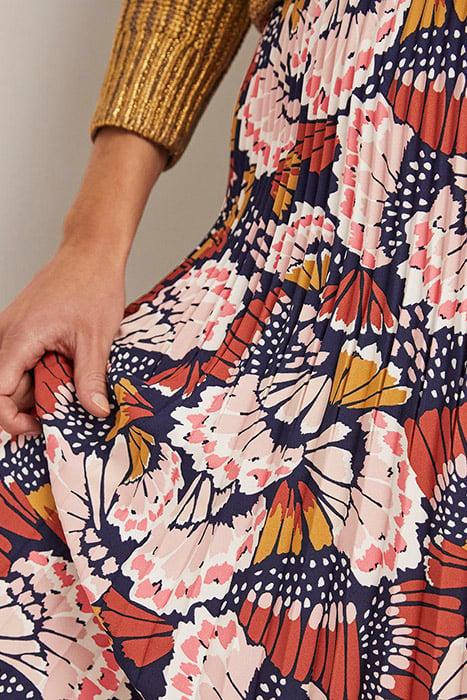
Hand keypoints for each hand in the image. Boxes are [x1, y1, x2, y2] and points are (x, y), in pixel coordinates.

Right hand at [0, 126, 168, 436]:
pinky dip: (37, 374)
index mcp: (19, 338)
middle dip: (27, 407)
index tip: (38, 427)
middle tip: (61, 415)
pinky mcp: (21, 329)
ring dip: (34, 391)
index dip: (11, 417)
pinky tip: (64, 376)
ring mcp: (11, 330)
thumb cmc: (92, 286)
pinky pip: (19, 361)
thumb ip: (90, 378)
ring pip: (11, 376)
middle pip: (3, 387)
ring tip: (68, 394)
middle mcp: (6, 334)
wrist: (90, 253)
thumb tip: (95, 412)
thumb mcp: (96, 338)